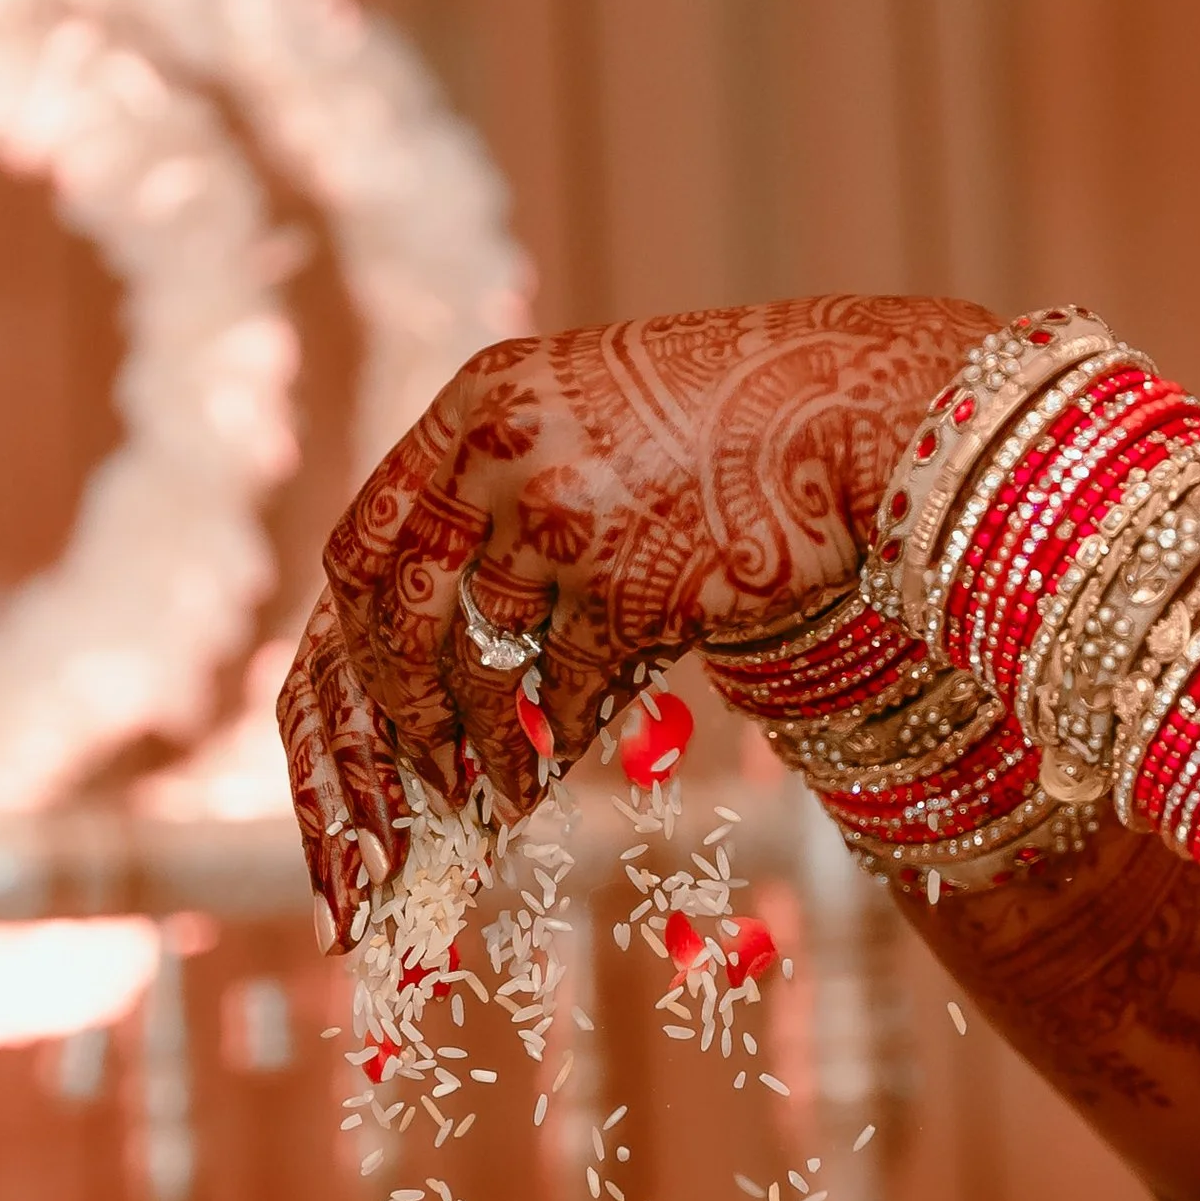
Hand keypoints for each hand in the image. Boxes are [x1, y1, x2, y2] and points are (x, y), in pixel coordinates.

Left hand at [282, 296, 989, 939]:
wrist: (851, 412)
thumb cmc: (728, 417)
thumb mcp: (587, 408)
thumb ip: (507, 480)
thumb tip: (444, 610)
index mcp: (479, 407)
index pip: (365, 543)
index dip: (348, 641)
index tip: (352, 706)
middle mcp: (503, 458)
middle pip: (394, 617)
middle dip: (390, 716)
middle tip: (404, 780)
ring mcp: (565, 525)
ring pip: (477, 668)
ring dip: (472, 748)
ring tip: (481, 794)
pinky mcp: (635, 590)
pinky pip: (563, 696)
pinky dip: (547, 749)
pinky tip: (541, 779)